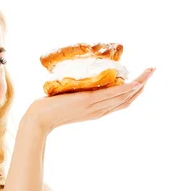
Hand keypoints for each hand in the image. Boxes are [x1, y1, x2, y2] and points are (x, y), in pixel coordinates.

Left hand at [26, 67, 154, 133]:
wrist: (38, 119)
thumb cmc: (49, 109)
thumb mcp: (68, 100)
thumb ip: (77, 93)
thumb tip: (77, 80)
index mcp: (96, 112)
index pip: (121, 102)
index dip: (134, 92)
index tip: (141, 80)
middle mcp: (99, 111)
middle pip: (127, 99)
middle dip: (142, 86)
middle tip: (152, 72)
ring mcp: (95, 107)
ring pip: (124, 97)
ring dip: (139, 84)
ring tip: (149, 72)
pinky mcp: (88, 101)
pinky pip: (111, 95)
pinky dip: (125, 89)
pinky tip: (134, 82)